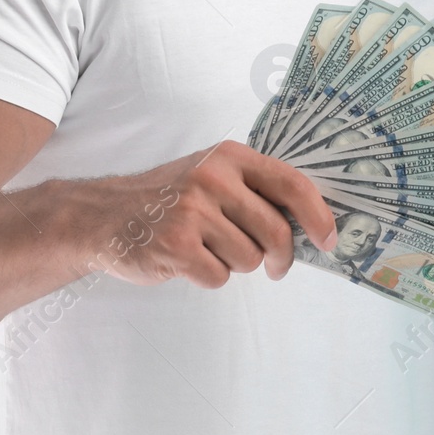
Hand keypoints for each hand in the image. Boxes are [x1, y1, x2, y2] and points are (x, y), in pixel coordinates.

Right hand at [83, 140, 336, 288]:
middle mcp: (213, 178)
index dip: (318, 215)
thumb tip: (311, 222)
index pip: (292, 184)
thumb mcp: (212, 174)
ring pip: (248, 258)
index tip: (329, 239)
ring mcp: (193, 211)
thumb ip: (255, 190)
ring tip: (210, 249)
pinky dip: (210, 277)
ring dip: (236, 264)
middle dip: (281, 257)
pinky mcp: (176, 245)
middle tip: (276, 266)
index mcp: (230, 157)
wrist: (104, 215)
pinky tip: (189, 261)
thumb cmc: (170, 199)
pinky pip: (219, 276)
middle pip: (275, 231)